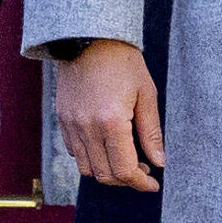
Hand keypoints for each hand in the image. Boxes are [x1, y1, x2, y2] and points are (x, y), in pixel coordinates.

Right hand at [56, 39, 163, 192]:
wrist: (88, 38)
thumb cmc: (122, 62)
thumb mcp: (146, 94)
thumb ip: (151, 132)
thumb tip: (159, 161)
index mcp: (111, 122)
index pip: (124, 170)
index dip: (140, 183)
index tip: (153, 183)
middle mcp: (87, 128)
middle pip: (104, 174)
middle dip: (126, 180)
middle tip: (143, 171)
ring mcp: (71, 124)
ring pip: (86, 168)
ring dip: (107, 171)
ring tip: (125, 159)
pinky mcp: (62, 119)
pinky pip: (74, 151)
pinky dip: (91, 157)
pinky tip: (106, 145)